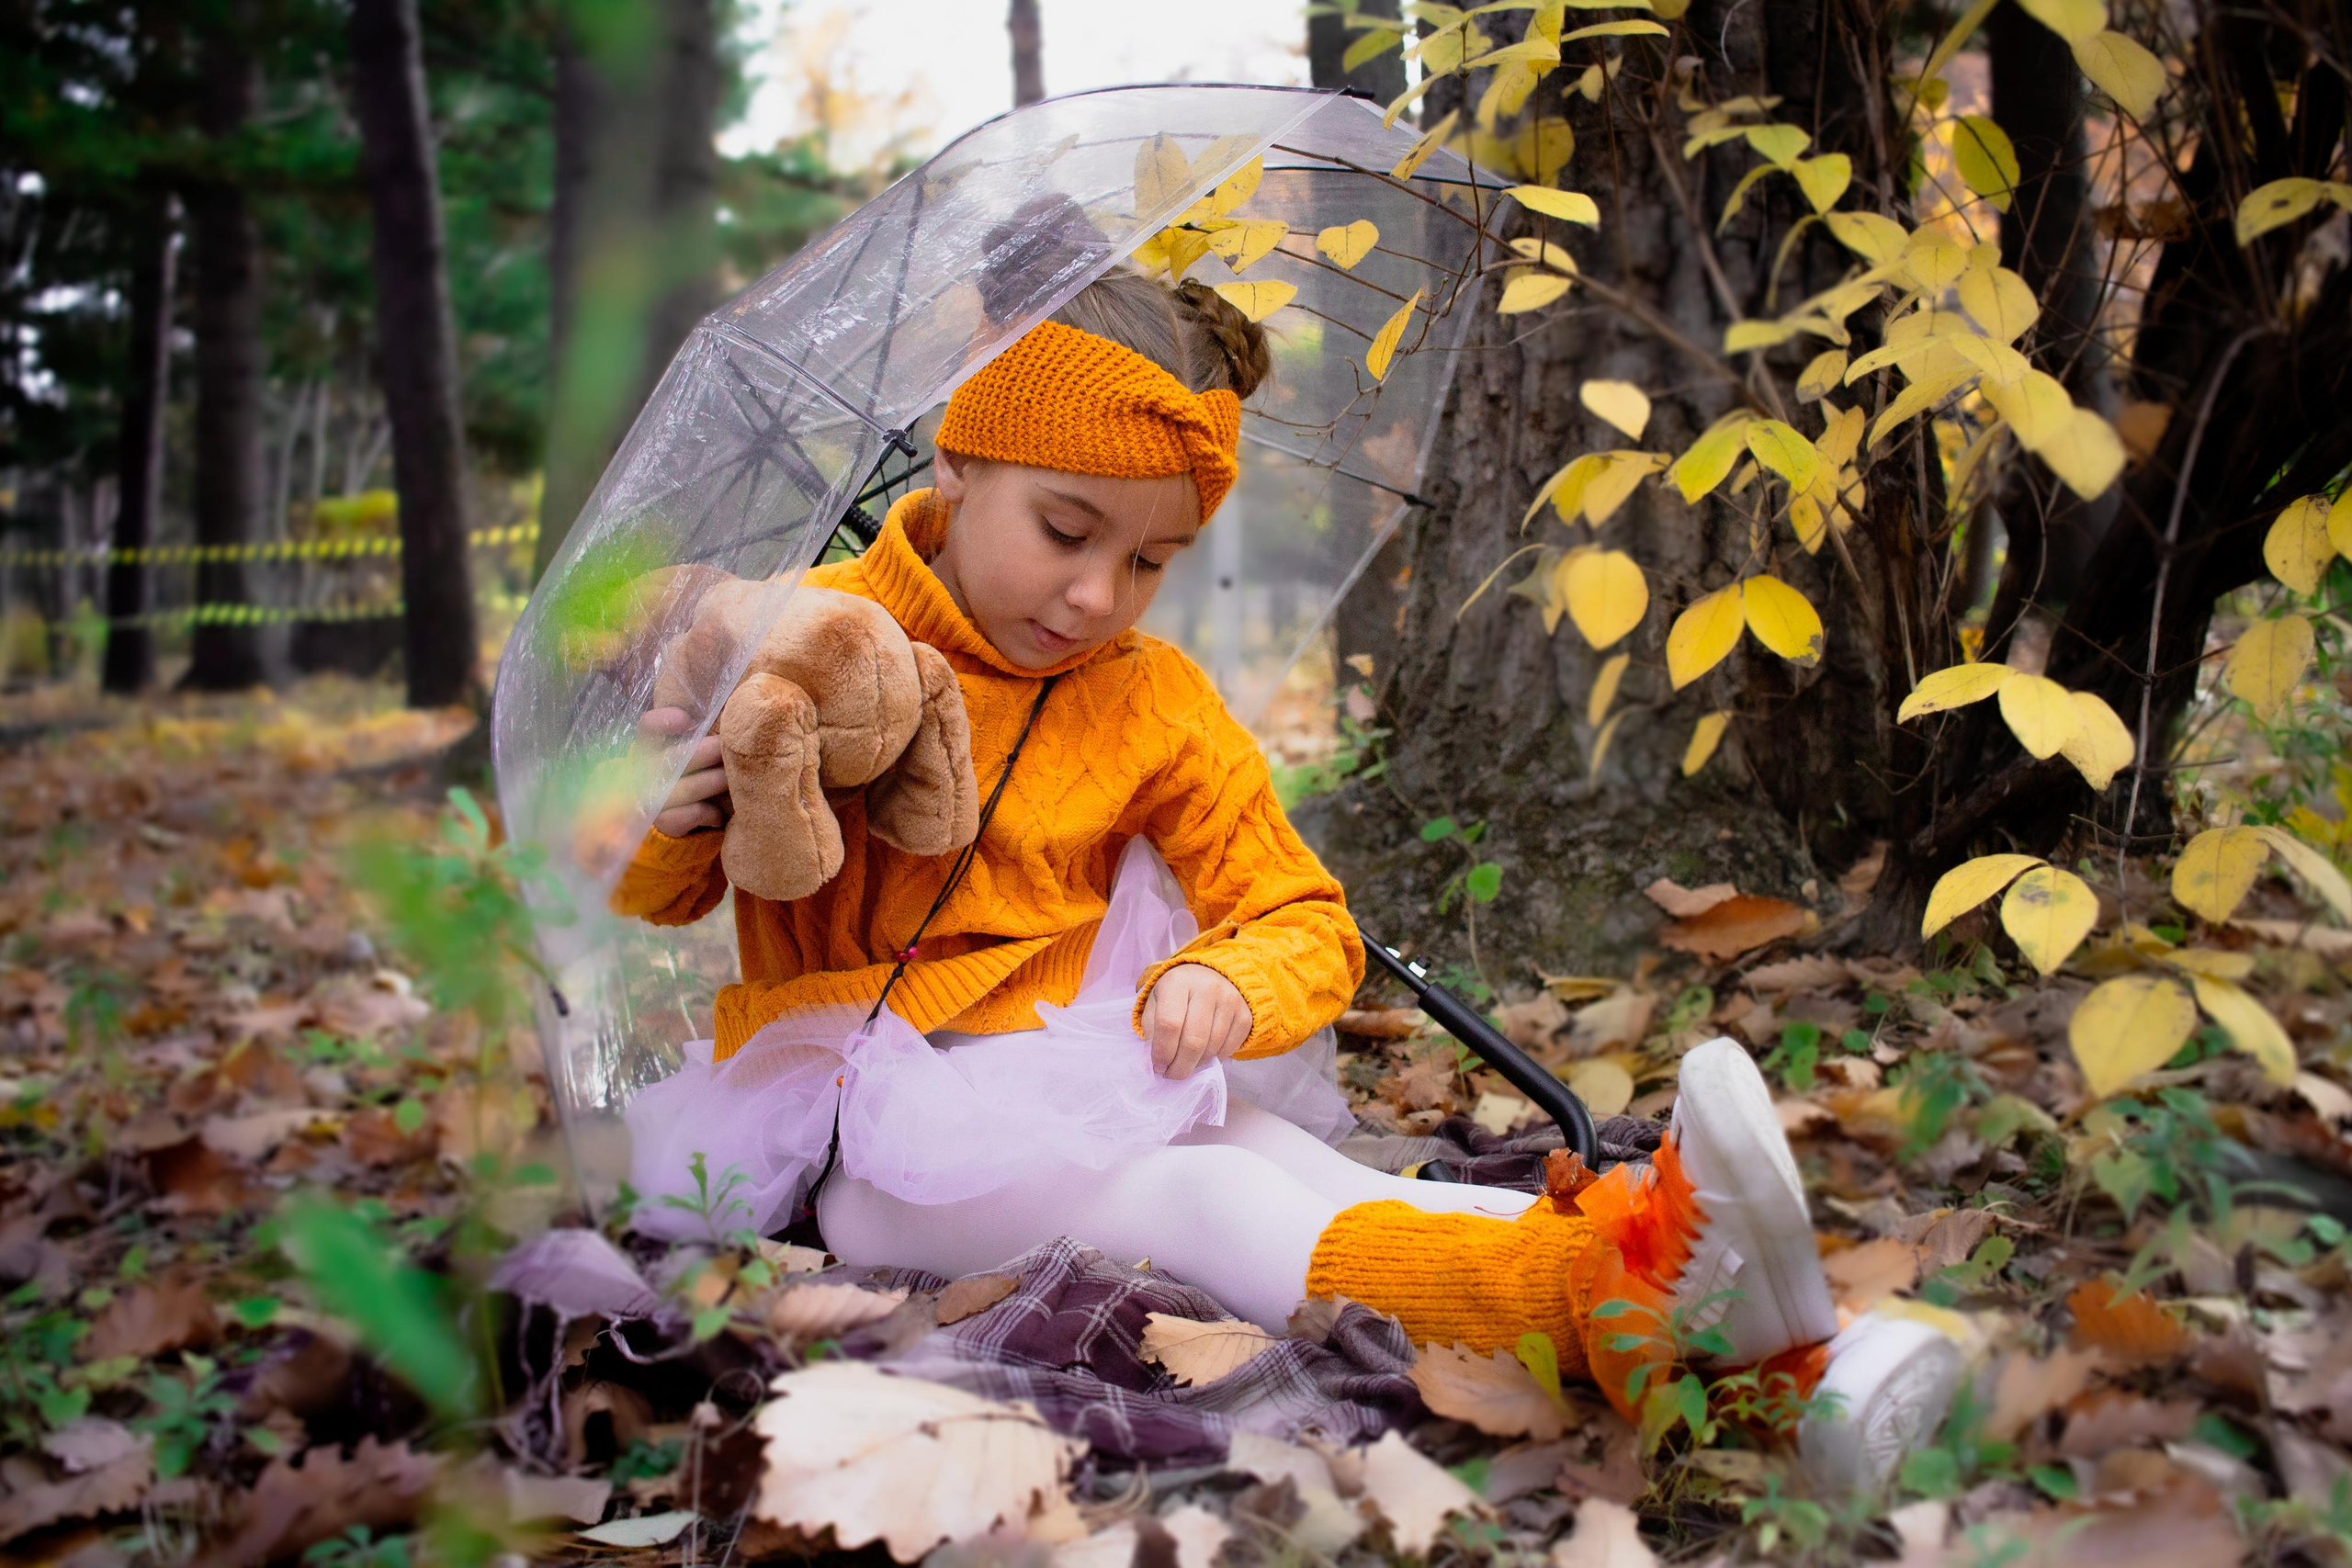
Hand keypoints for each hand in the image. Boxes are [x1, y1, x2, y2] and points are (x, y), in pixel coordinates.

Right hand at [641, 706, 731, 836]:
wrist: (694, 817)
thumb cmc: (701, 773)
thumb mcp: (701, 751)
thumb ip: (707, 733)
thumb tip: (735, 711)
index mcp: (653, 746)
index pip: (649, 727)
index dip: (662, 721)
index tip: (685, 719)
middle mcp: (647, 770)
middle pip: (672, 757)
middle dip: (704, 752)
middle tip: (727, 748)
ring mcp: (652, 797)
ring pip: (681, 788)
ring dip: (710, 782)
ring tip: (730, 779)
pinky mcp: (664, 822)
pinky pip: (683, 817)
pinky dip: (705, 813)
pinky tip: (720, 815)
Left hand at [1139, 964, 1251, 1079]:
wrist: (1210, 976)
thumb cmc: (1177, 993)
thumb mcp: (1156, 1001)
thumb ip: (1151, 1030)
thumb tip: (1153, 1063)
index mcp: (1178, 982)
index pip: (1169, 1024)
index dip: (1162, 1051)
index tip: (1158, 1066)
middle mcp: (1207, 988)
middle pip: (1193, 1041)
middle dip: (1180, 1067)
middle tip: (1171, 1074)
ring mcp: (1230, 1001)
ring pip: (1212, 1048)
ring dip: (1196, 1064)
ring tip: (1185, 1062)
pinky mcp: (1245, 1015)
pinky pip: (1229, 1049)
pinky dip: (1214, 1059)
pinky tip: (1202, 1054)